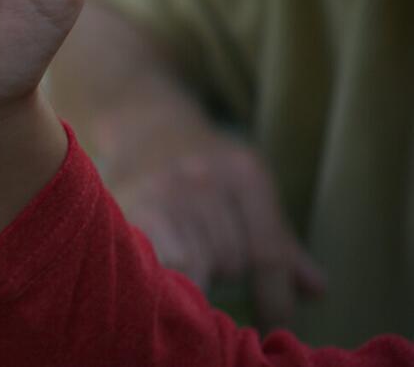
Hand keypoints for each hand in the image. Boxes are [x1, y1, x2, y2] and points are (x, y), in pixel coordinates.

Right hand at [107, 128, 325, 328]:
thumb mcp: (250, 192)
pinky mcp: (135, 205)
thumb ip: (280, 243)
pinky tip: (170, 279)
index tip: (275, 324)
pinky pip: (163, 260)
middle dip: (226, 272)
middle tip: (212, 268)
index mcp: (245, 174)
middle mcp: (206, 179)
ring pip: (195, 264)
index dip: (274, 296)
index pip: (267, 251)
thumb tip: (317, 291)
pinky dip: (170, 276)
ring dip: (196, 275)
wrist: (145, 127)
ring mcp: (167, 191)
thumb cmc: (208, 170)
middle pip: (230, 259)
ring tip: (189, 264)